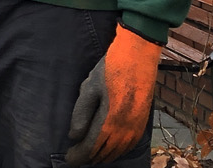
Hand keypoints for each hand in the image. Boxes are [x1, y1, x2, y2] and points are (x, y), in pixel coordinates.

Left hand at [65, 25, 161, 165]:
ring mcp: (137, 125)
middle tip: (76, 157)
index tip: (69, 159)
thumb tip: (74, 136)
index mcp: (110, 120)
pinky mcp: (143, 120)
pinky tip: (111, 149)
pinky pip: (130, 144)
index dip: (78, 156)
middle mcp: (125, 128)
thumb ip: (81, 114)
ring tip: (91, 156)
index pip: (91, 147)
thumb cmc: (110, 68)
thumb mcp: (89, 88)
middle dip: (89, 157)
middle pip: (105, 152)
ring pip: (118, 151)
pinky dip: (119, 150)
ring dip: (104, 155)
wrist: (138, 55)